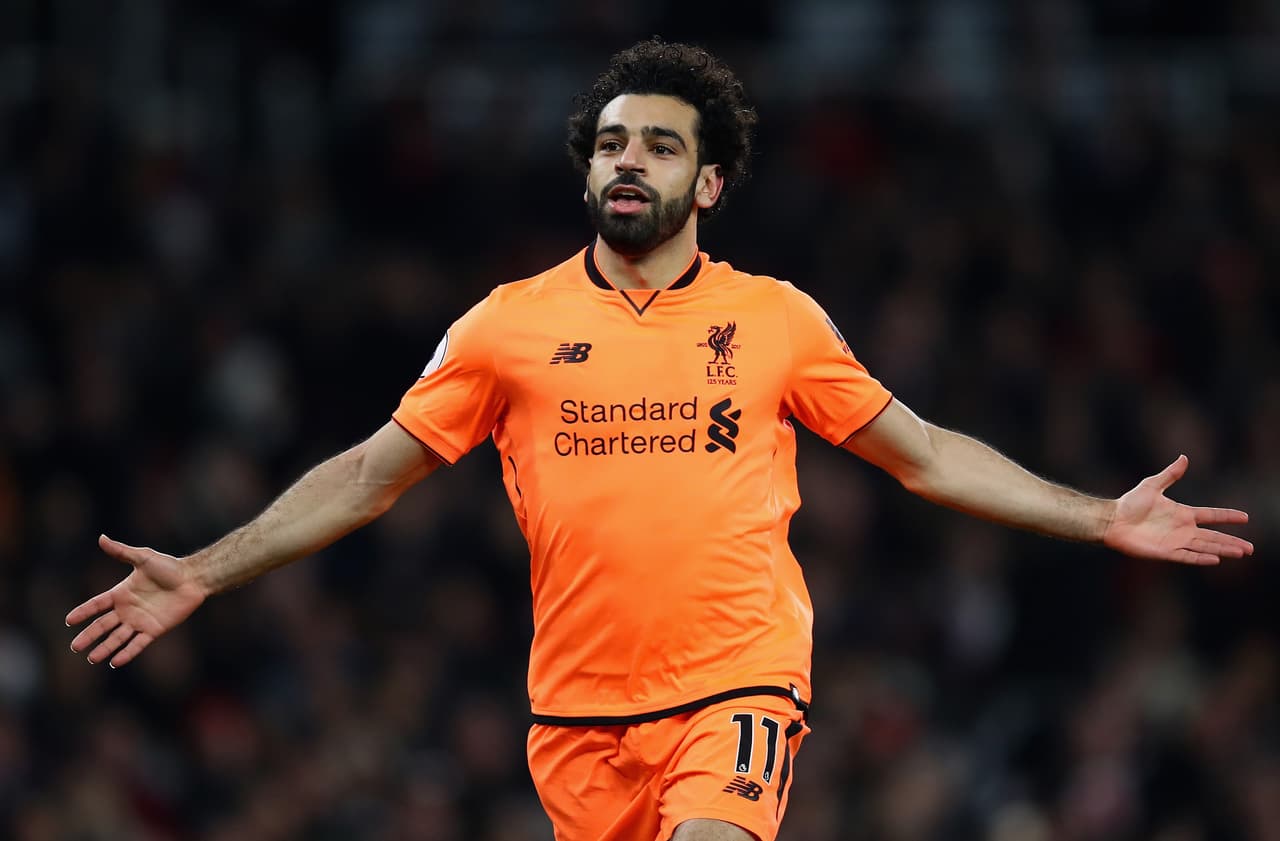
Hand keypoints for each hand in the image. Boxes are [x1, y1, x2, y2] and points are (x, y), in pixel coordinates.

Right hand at [66, 535, 207, 666]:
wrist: (194, 579)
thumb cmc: (170, 567)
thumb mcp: (143, 558)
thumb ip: (121, 552)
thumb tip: (101, 537)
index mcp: (122, 593)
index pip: (97, 605)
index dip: (83, 612)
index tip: (68, 621)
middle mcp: (128, 609)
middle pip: (103, 625)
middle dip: (89, 636)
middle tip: (75, 647)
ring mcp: (140, 621)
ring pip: (118, 638)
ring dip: (105, 648)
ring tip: (92, 658)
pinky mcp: (154, 630)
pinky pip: (138, 644)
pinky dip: (127, 652)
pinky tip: (116, 662)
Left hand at [1103, 455, 1252, 564]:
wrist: (1112, 520)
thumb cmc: (1130, 503)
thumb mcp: (1152, 485)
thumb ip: (1170, 474)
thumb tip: (1184, 457)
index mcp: (1182, 514)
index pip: (1211, 515)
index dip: (1227, 516)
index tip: (1245, 517)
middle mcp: (1182, 529)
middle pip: (1213, 536)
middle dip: (1232, 541)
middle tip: (1250, 548)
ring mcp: (1175, 542)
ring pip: (1205, 547)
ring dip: (1223, 549)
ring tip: (1241, 553)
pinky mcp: (1165, 552)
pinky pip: (1187, 556)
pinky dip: (1201, 558)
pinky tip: (1216, 559)